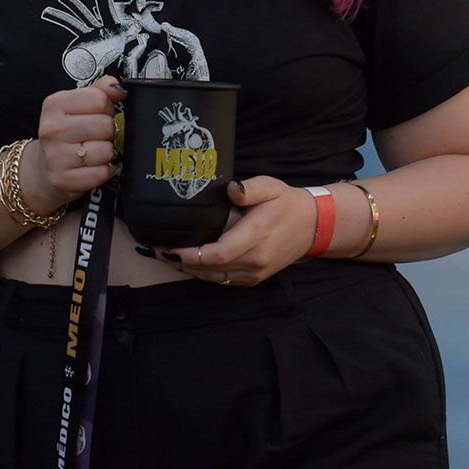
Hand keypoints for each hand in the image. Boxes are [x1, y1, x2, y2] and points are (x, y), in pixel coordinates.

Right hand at [20, 75, 124, 216]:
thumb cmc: (64, 135)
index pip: (99, 99)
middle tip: (95, 136)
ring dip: (106, 153)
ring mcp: (56, 156)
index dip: (105, 108)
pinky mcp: (64, 179)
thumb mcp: (76, 106)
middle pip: (105, 125)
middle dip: (107, 132)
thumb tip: (118, 89)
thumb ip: (99, 91)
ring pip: (106, 150)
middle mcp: (52, 129)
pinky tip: (90, 167)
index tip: (96, 115)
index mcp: (54, 104)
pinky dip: (102, 171)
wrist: (42, 169)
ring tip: (92, 152)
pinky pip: (102, 172)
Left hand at [161, 176, 317, 284]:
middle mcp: (255, 260)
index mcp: (256, 237)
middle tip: (155, 250)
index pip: (217, 253)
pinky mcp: (254, 278)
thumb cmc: (286, 204)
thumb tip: (231, 190)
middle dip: (180, 262)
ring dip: (188, 270)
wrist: (312, 226)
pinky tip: (188, 264)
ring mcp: (255, 273)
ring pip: (214, 278)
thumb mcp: (270, 186)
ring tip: (166, 257)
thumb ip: (249, 188)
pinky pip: (223, 281)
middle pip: (210, 269)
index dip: (189, 255)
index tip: (167, 248)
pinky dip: (203, 274)